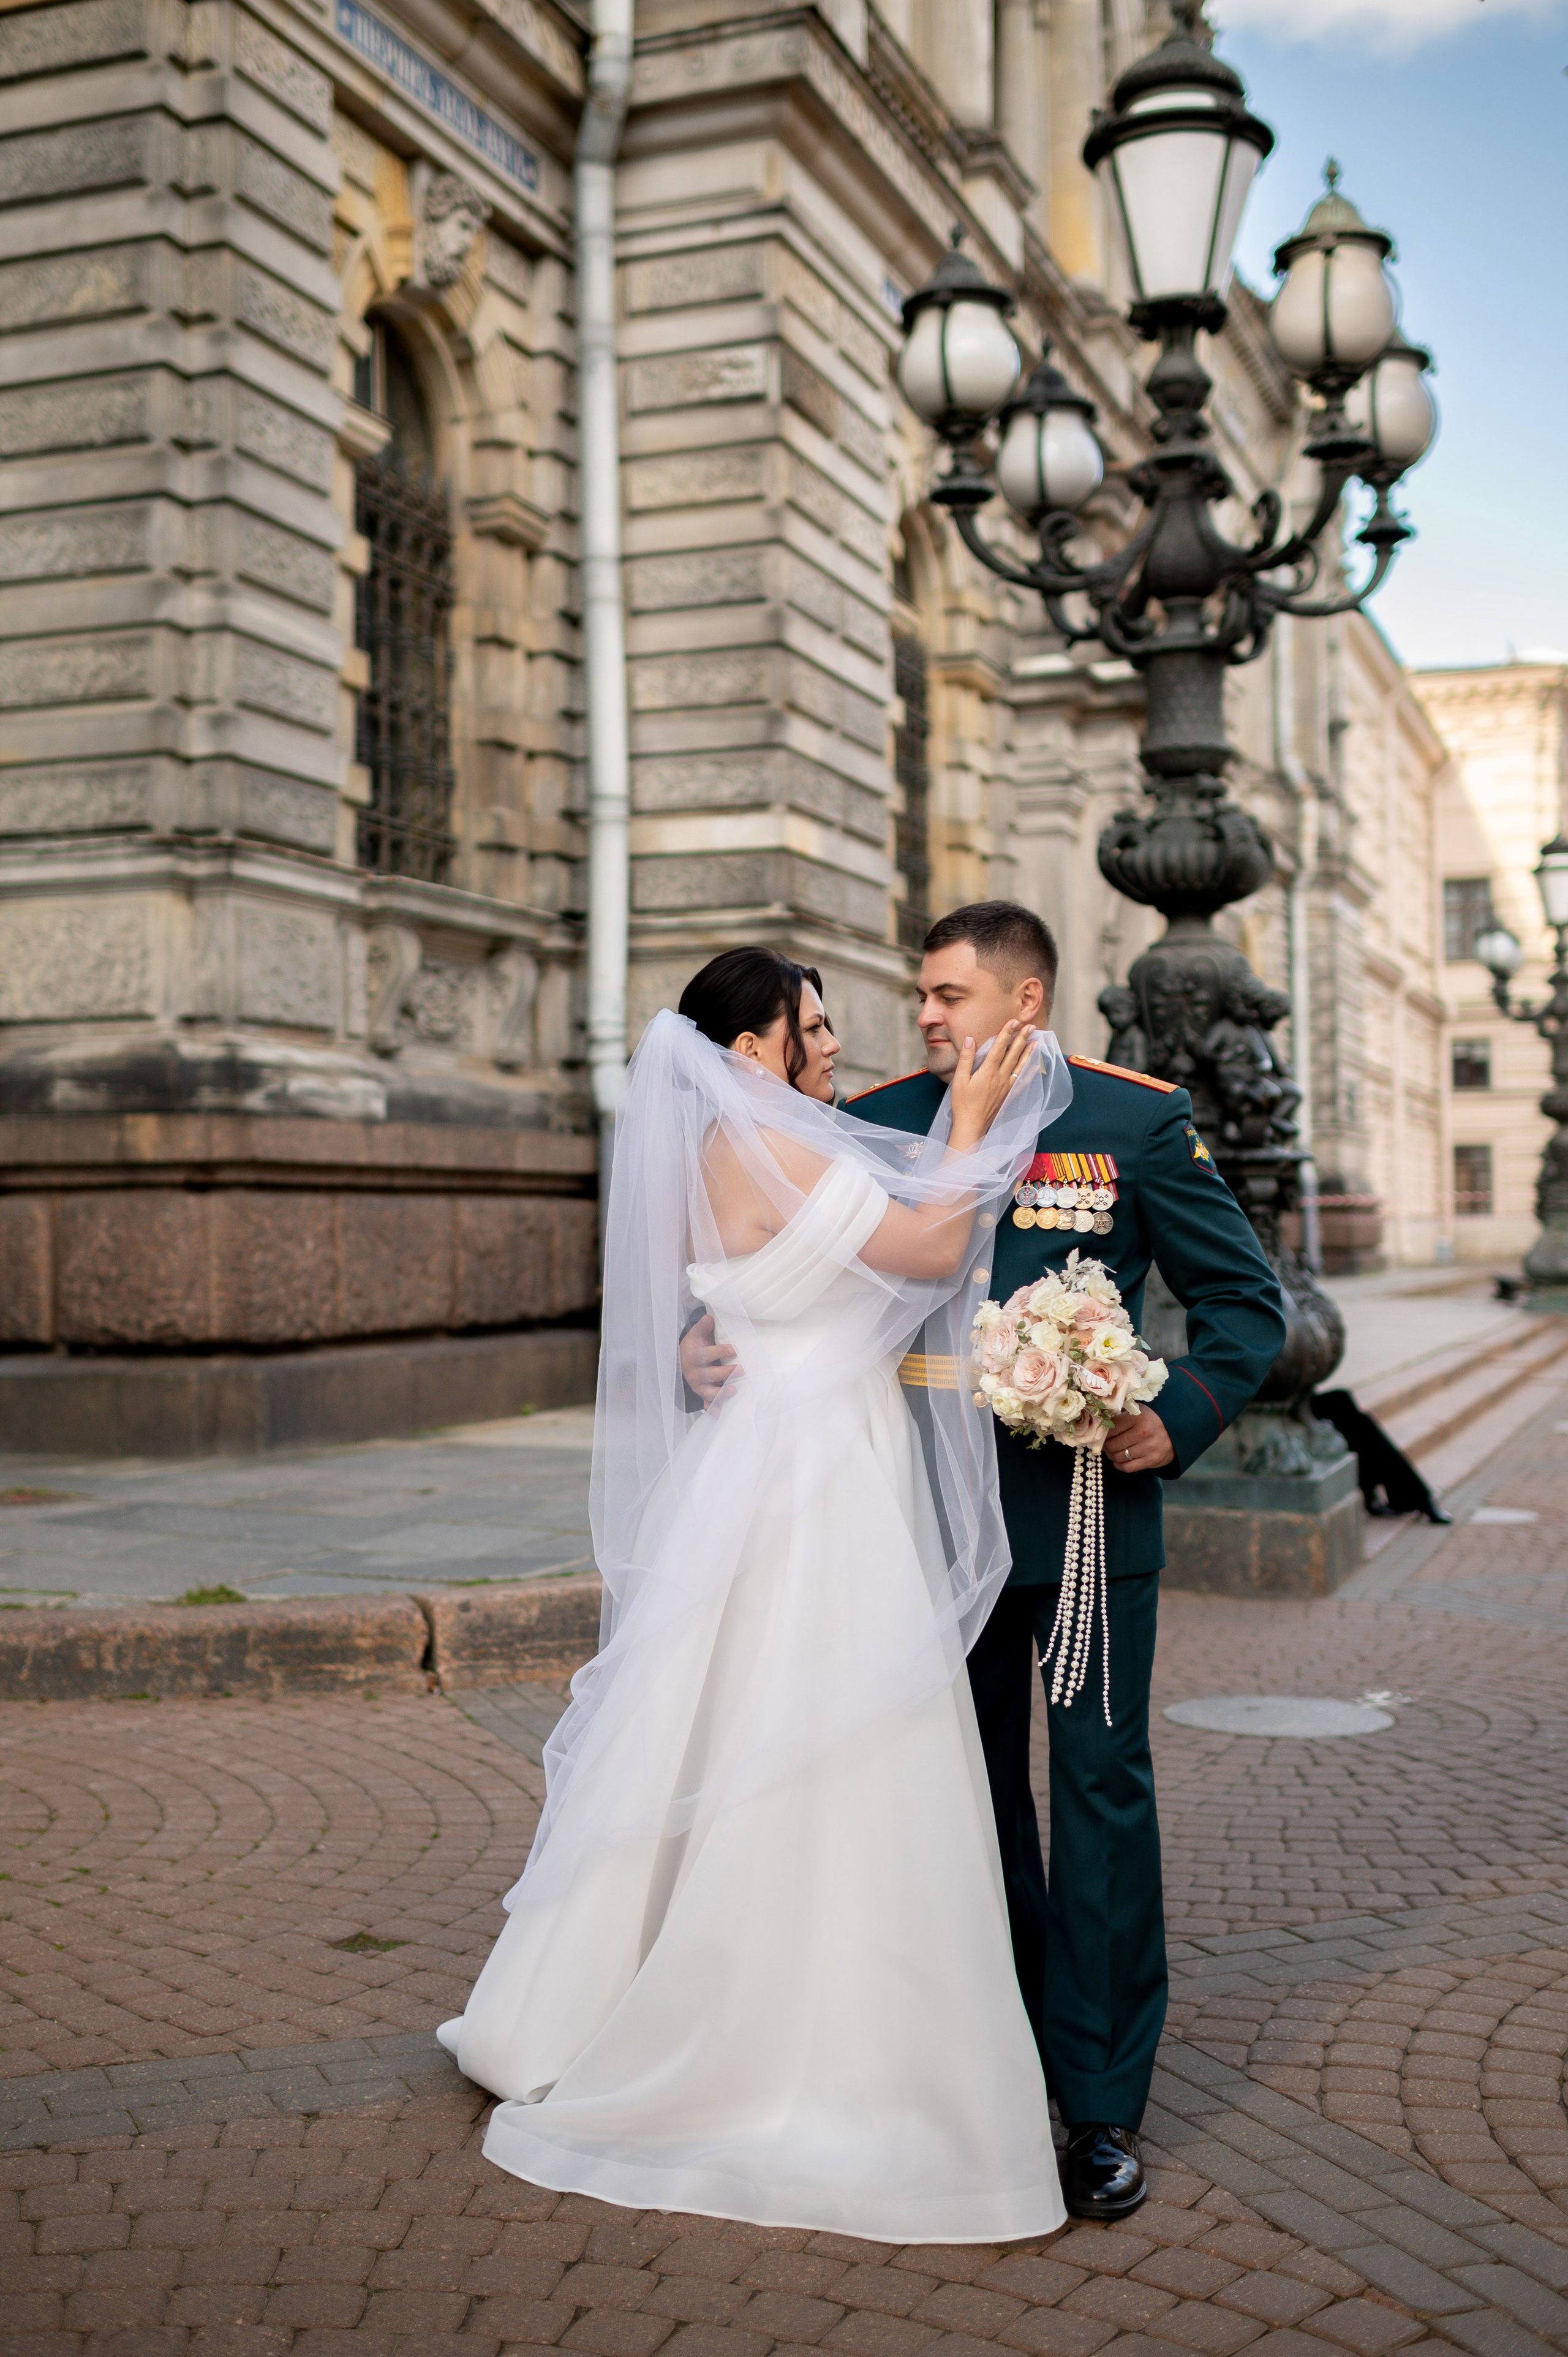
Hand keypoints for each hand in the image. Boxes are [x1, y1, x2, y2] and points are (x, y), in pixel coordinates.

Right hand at [680, 1314, 737, 1408]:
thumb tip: (709, 1317)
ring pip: (708, 1392)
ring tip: (734, 1391)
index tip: (734, 1349)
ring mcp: (697, 1386)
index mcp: (692, 1357)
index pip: (706, 1355)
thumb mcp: (695, 1335)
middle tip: (741, 1370)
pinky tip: (721, 1414)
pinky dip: (713, 1410)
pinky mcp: (701, 1395)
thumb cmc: (693, 1346)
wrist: (682, 1361)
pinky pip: (706, 1404)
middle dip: (724, 1373)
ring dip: (720, 1393)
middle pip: (708, 1375)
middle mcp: (693, 1373)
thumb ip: (703, 1327)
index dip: (719, 1352)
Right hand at [948, 1021, 1037, 1149]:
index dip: (1007, 1032)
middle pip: (1013, 1053)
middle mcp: (1000, 1076)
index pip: (999, 1047)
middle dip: (1022, 1038)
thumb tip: (969, 1039)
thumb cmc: (963, 1104)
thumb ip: (966, 1058)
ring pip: (1020, 1065)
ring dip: (1028, 1051)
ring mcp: (1007, 1086)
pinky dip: (1030, 1073)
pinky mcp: (1009, 1095)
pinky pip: (1022, 1081)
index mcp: (988, 1070)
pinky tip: (1036, 1066)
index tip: (1013, 1021)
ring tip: (1036, 1040)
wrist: (972, 1126)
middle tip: (1030, 1026)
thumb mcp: (959, 1079)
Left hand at [1105, 1407, 1173, 1473]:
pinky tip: (1120, 1460)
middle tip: (1105, 1445)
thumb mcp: (1138, 1411)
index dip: (1103, 1433)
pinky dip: (1120, 1465)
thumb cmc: (1150, 1422)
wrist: (1175, 1434)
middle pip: (1112, 1444)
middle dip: (1105, 1446)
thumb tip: (1099, 1422)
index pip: (1111, 1428)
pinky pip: (1127, 1467)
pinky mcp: (1152, 1460)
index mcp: (1138, 1417)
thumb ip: (1120, 1414)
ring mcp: (1148, 1448)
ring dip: (1112, 1456)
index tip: (1101, 1435)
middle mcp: (1143, 1432)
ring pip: (1118, 1457)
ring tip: (1112, 1451)